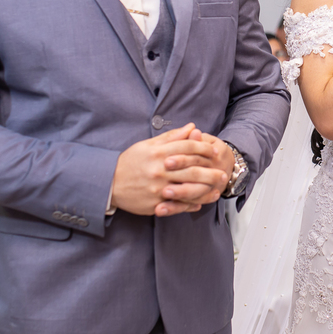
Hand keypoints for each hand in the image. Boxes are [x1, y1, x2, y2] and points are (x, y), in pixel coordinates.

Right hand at [110, 124, 229, 216]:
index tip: (214, 151)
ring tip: (216, 190)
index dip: (203, 148)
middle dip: (210, 172)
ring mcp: (157, 188)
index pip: (187, 148)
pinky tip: (200, 204)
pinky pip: (177, 206)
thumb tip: (192, 127)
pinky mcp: (155, 204)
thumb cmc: (130, 162)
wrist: (109, 183)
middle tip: (223, 174)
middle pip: (191, 169)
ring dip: (205, 190)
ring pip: (187, 189)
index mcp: (158, 153)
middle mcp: (159, 170)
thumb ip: (172, 137)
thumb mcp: (148, 145)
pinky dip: (190, 205)